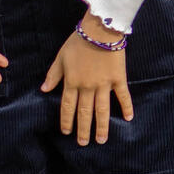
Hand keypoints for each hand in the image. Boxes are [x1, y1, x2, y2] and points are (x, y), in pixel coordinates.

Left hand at [40, 12, 133, 145]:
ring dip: (102, 126)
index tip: (67, 133)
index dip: (67, 121)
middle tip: (84, 143)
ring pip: (102, 110)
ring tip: (102, 140)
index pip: (68, 107)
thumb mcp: (60, 57)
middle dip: (83, 129)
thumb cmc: (79, 41)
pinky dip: (126, 107)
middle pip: (85, 113)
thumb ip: (53, 75)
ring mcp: (104, 84)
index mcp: (72, 82)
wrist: (100, 30)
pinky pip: (123, 95)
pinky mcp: (118, 78)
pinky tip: (128, 118)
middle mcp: (88, 87)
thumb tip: (45, 90)